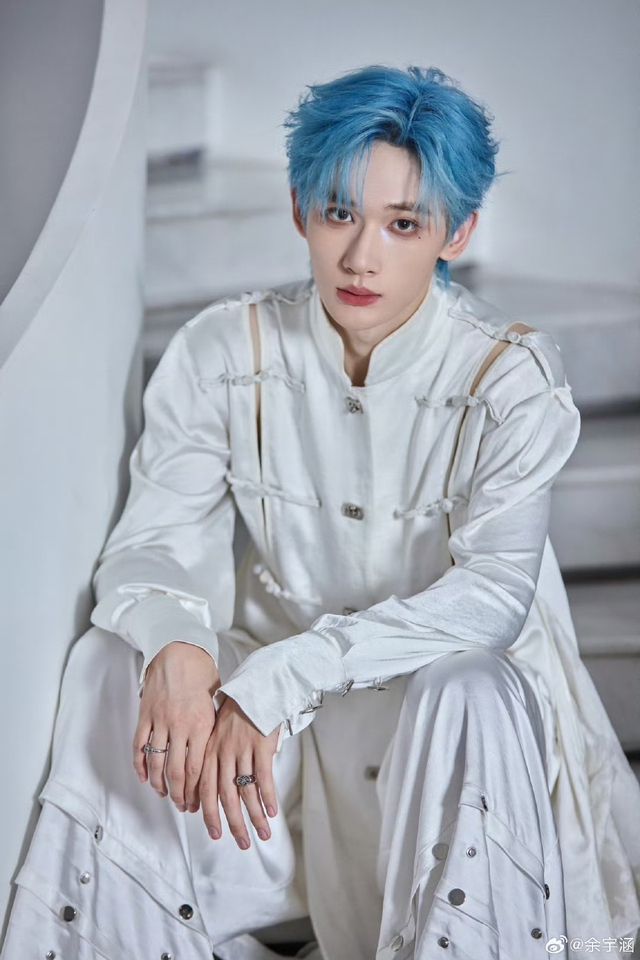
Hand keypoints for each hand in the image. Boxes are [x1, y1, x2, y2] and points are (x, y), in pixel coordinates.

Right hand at [133, 641, 219, 812]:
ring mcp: (160, 721)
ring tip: (164, 794)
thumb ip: (214, 729)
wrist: (179, 649)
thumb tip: (218, 755)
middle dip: (178, 794)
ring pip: (156, 762)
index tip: (198, 804)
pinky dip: (140, 765)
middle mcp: (180, 726)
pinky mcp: (145, 715)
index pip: (197, 768)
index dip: (195, 791)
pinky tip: (145, 777)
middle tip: (182, 807)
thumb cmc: (202, 674)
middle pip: (175, 771)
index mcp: (202, 724)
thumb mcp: (217, 702)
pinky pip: (139, 746)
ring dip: (158, 784)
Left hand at [200, 696, 279, 848]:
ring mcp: (242, 751)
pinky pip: (263, 778)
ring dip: (254, 817)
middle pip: (224, 797)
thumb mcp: (219, 731)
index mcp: (210, 750)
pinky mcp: (261, 747)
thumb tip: (216, 787)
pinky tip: (272, 812)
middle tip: (240, 843)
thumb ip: (216, 757)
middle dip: (232, 823)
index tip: (213, 831)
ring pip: (245, 792)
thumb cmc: (239, 710)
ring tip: (262, 834)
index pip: (204, 788)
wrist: (256, 687)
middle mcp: (223, 753)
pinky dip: (267, 797)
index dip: (208, 812)